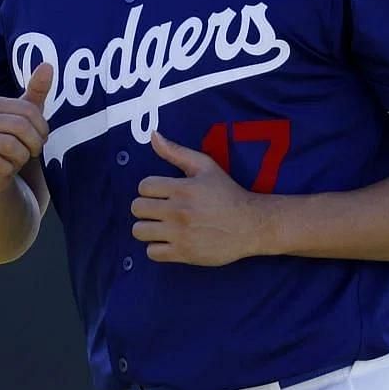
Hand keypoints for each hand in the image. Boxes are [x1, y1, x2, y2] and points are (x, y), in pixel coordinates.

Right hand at [0, 62, 53, 193]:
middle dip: (34, 143)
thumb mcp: (25, 116)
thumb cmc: (8, 140)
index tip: (41, 138)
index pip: (29, 110)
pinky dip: (9, 169)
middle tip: (32, 151)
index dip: (42, 128)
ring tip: (16, 158)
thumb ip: (36, 91)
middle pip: (22, 127)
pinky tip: (4, 167)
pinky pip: (1, 164)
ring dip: (21, 157)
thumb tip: (48, 64)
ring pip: (13, 147)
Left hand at [131, 131, 271, 266]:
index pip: (144, 186)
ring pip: (139, 231)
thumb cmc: (227, 193)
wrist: (251, 225)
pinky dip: (157, 247)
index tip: (161, 193)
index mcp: (182, 188)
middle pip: (137, 208)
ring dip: (147, 228)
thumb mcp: (206, 166)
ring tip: (160, 226)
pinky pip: (152, 252)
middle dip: (145, 207)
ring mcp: (180, 234)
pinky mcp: (184, 253)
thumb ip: (176, 152)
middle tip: (158, 209)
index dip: (150, 189)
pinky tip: (168, 241)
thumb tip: (153, 135)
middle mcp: (178, 211)